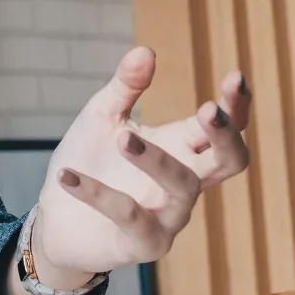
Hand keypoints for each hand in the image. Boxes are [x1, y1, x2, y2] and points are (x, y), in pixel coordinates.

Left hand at [30, 48, 250, 276]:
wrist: (58, 217)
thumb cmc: (91, 162)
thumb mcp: (103, 118)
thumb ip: (125, 88)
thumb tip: (145, 50)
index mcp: (183, 148)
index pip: (226, 127)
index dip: (236, 106)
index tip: (234, 78)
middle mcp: (185, 183)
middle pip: (230, 161)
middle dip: (225, 136)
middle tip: (208, 109)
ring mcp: (169, 217)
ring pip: (184, 187)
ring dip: (156, 159)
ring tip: (122, 137)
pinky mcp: (144, 245)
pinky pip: (129, 216)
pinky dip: (97, 193)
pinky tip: (67, 175)